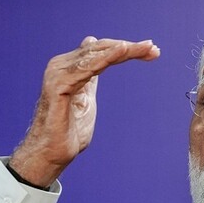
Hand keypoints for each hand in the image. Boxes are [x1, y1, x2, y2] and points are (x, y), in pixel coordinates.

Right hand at [8, 37, 159, 187]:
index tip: (151, 50)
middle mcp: (61, 66)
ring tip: (144, 48)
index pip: (101, 50)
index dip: (126, 49)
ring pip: (96, 55)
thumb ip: (91, 76)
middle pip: (100, 49)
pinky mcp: (58, 86)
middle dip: (129, 48)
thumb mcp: (87, 97)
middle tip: (153, 49)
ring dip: (123, 51)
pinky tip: (121, 51)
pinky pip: (85, 68)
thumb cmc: (67, 130)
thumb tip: (94, 55)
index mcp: (68, 67)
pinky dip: (104, 58)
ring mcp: (58, 74)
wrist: (50, 154)